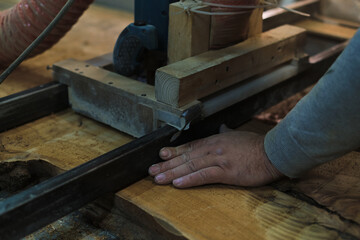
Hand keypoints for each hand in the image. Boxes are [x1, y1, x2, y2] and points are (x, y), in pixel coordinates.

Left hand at [148, 130, 282, 187]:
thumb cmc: (255, 145)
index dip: (174, 151)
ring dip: (173, 172)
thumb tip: (222, 127)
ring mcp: (219, 159)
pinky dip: (190, 179)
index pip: (190, 147)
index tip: (161, 155)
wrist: (272, 152)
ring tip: (158, 178)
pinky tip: (178, 184)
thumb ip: (226, 132)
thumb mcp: (237, 135)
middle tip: (152, 170)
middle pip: (186, 156)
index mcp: (215, 141)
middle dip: (167, 164)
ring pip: (191, 166)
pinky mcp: (226, 171)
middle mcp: (213, 148)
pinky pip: (204, 176)